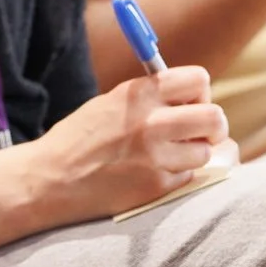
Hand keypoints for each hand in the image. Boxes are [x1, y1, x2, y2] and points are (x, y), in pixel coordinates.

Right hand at [25, 66, 228, 224]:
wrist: (51, 178)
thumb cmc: (80, 138)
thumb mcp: (111, 102)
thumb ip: (150, 97)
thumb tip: (192, 99)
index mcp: (138, 93)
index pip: (198, 80)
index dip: (199, 93)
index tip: (189, 103)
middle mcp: (151, 122)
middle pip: (215, 117)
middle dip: (210, 125)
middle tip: (194, 132)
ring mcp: (155, 157)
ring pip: (206, 150)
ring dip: (194, 153)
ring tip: (170, 155)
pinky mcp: (156, 186)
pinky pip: (189, 177)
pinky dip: (178, 175)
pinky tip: (153, 173)